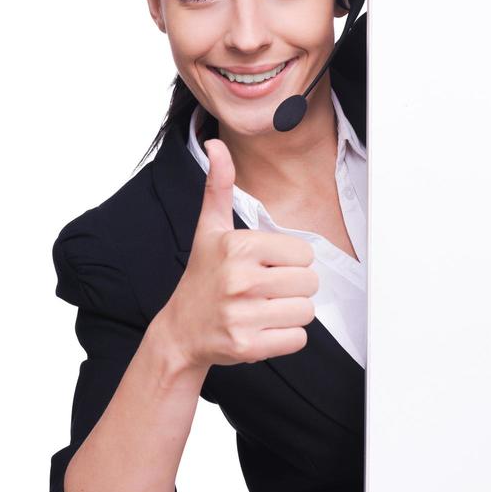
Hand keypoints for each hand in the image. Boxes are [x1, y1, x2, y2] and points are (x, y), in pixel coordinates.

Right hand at [160, 138, 318, 369]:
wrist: (181, 331)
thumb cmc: (203, 276)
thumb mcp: (209, 229)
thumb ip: (218, 186)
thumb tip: (215, 145)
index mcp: (238, 246)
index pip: (305, 254)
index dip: (290, 262)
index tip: (265, 267)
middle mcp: (240, 279)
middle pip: (310, 283)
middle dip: (293, 288)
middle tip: (265, 291)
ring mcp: (242, 315)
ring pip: (306, 311)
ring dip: (290, 313)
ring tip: (263, 309)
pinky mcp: (247, 346)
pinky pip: (297, 339)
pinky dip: (285, 338)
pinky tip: (262, 329)